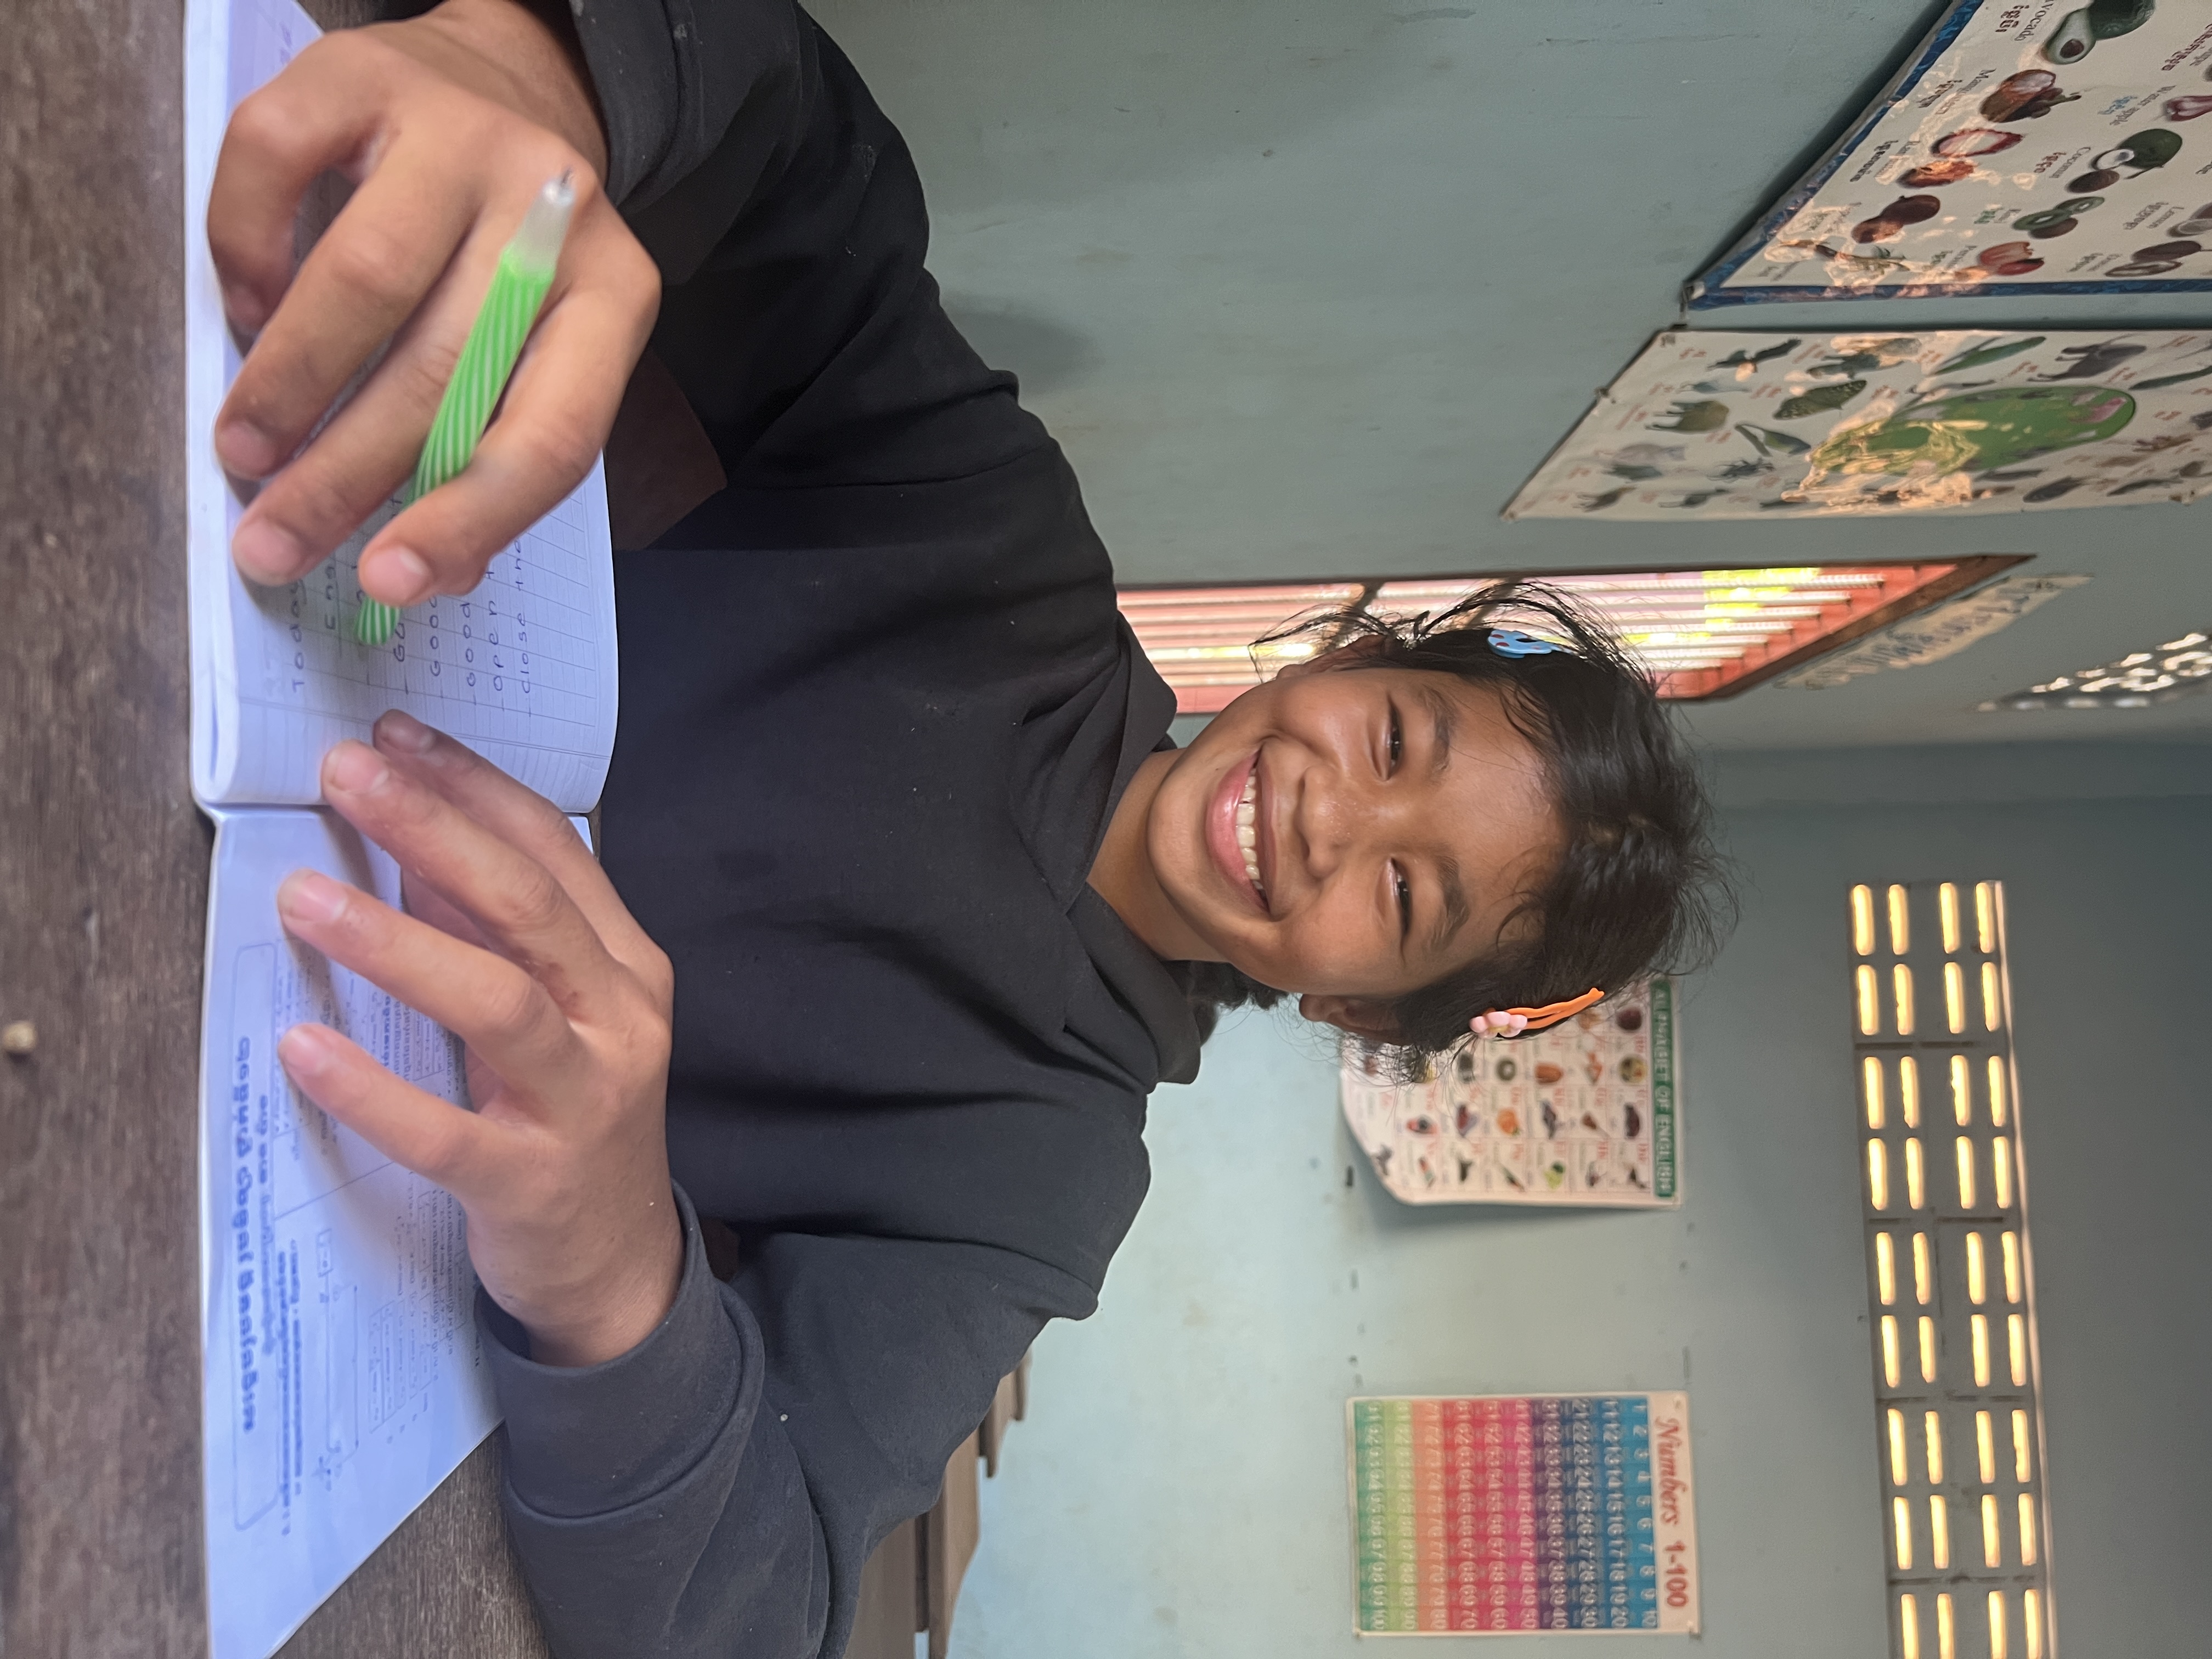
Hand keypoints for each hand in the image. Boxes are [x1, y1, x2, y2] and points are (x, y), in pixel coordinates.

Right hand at [210, 0, 658, 606]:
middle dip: (347, 474)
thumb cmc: (507, 255)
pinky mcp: (360, 72)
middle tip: (273, 542)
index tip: (386, 583)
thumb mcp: (538, 344)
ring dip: (289, 385)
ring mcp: (459, 133)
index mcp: (616, 297)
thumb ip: (497, 444)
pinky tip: (247, 313)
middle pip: (445, 368)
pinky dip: (247, 255)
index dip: (470, 519)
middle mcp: (551, 210)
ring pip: (365, 280)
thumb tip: (432, 571)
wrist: (503, 83)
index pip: (555, 434)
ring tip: (243, 454)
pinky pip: (272, 169)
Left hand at [275, 711, 680, 1366]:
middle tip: (347, 775)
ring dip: (398, 943)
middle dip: (434, 830)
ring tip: (302, 899)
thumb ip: (494, 934)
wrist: (616, 1263)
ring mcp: (582, 1101)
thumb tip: (411, 844)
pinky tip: (302, 1049)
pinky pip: (446, 1133)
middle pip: (527, 907)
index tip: (394, 735)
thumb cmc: (570, 1117)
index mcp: (625, 966)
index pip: (555, 850)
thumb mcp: (550, 1014)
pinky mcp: (531, 1182)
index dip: (473, 787)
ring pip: (499, 1002)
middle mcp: (617, 1020)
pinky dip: (374, 1091)